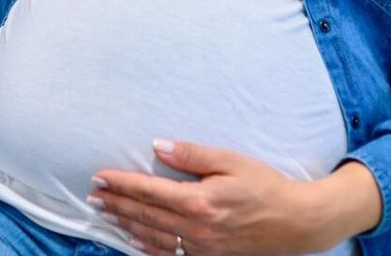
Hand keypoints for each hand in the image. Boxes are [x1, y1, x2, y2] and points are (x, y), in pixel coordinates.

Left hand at [90, 140, 381, 255]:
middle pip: (145, 215)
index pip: (149, 192)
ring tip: (107, 215)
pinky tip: (134, 239)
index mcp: (199, 202)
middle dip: (116, 204)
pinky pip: (170, 255)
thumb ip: (192, 155)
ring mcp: (201, 248)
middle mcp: (196, 229)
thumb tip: (158, 146)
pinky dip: (147, 247)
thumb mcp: (230, 161)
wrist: (297, 222)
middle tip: (93, 196)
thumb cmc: (265, 186)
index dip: (121, 184)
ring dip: (127, 224)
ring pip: (153, 237)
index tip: (100, 177)